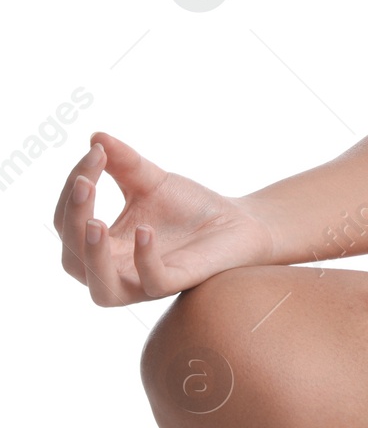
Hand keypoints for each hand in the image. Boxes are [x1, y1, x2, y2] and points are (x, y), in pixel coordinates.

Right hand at [54, 131, 275, 305]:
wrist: (239, 222)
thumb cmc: (190, 207)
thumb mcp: (153, 181)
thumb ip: (124, 163)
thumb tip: (96, 136)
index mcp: (105, 245)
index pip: (68, 223)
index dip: (73, 189)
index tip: (96, 152)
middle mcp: (118, 269)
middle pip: (72, 259)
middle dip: (73, 221)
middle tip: (86, 183)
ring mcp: (147, 281)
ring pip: (103, 291)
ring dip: (93, 257)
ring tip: (95, 223)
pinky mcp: (178, 282)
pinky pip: (153, 283)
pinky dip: (145, 260)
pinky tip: (146, 230)